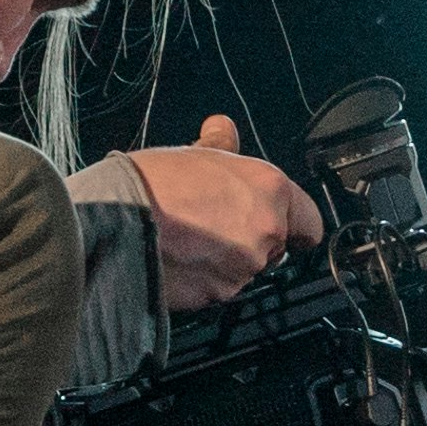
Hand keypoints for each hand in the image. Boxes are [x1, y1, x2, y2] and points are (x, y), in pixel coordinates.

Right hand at [125, 115, 326, 311]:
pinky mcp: (217, 296)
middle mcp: (265, 231)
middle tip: (214, 223)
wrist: (115, 221)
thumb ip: (218, 146)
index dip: (296, 225)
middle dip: (250, 238)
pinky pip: (218, 290)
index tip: (284, 225)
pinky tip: (178, 260)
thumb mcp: (191, 153)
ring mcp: (243, 268)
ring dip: (225, 260)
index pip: (310, 222)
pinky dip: (203, 279)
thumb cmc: (151, 184)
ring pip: (245, 269)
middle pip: (275, 245)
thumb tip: (222, 129)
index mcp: (270, 191)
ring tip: (188, 240)